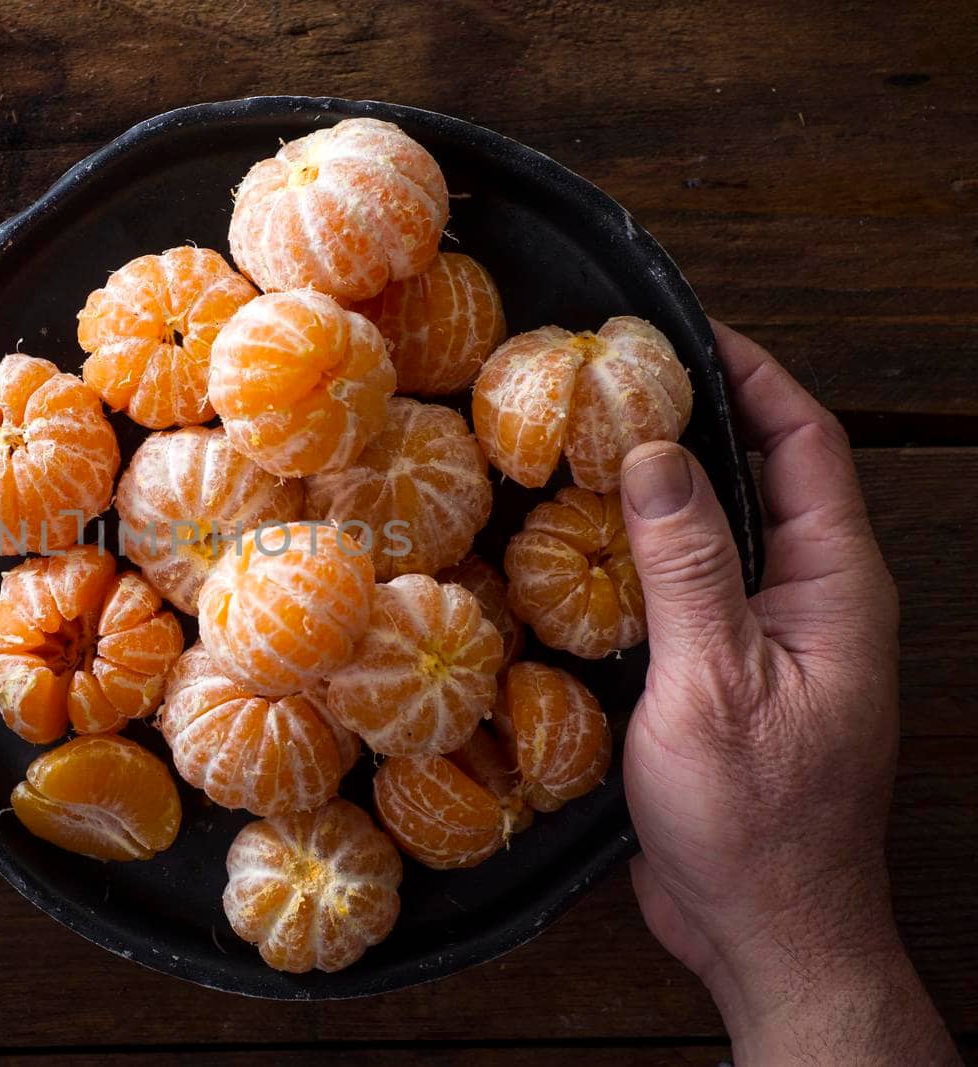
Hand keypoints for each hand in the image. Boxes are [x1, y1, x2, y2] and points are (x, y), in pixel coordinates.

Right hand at [619, 323, 955, 1063]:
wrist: (767, 930)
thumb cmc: (757, 819)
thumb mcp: (715, 681)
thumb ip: (688, 564)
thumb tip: (652, 452)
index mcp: (834, 585)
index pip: (806, 445)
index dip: (753, 376)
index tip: (686, 328)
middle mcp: (810, 600)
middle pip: (763, 476)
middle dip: (699, 418)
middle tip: (616, 378)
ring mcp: (768, 639)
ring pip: (718, 533)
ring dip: (662, 488)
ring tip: (584, 446)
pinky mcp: (723, 677)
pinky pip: (686, 590)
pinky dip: (638, 555)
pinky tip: (578, 548)